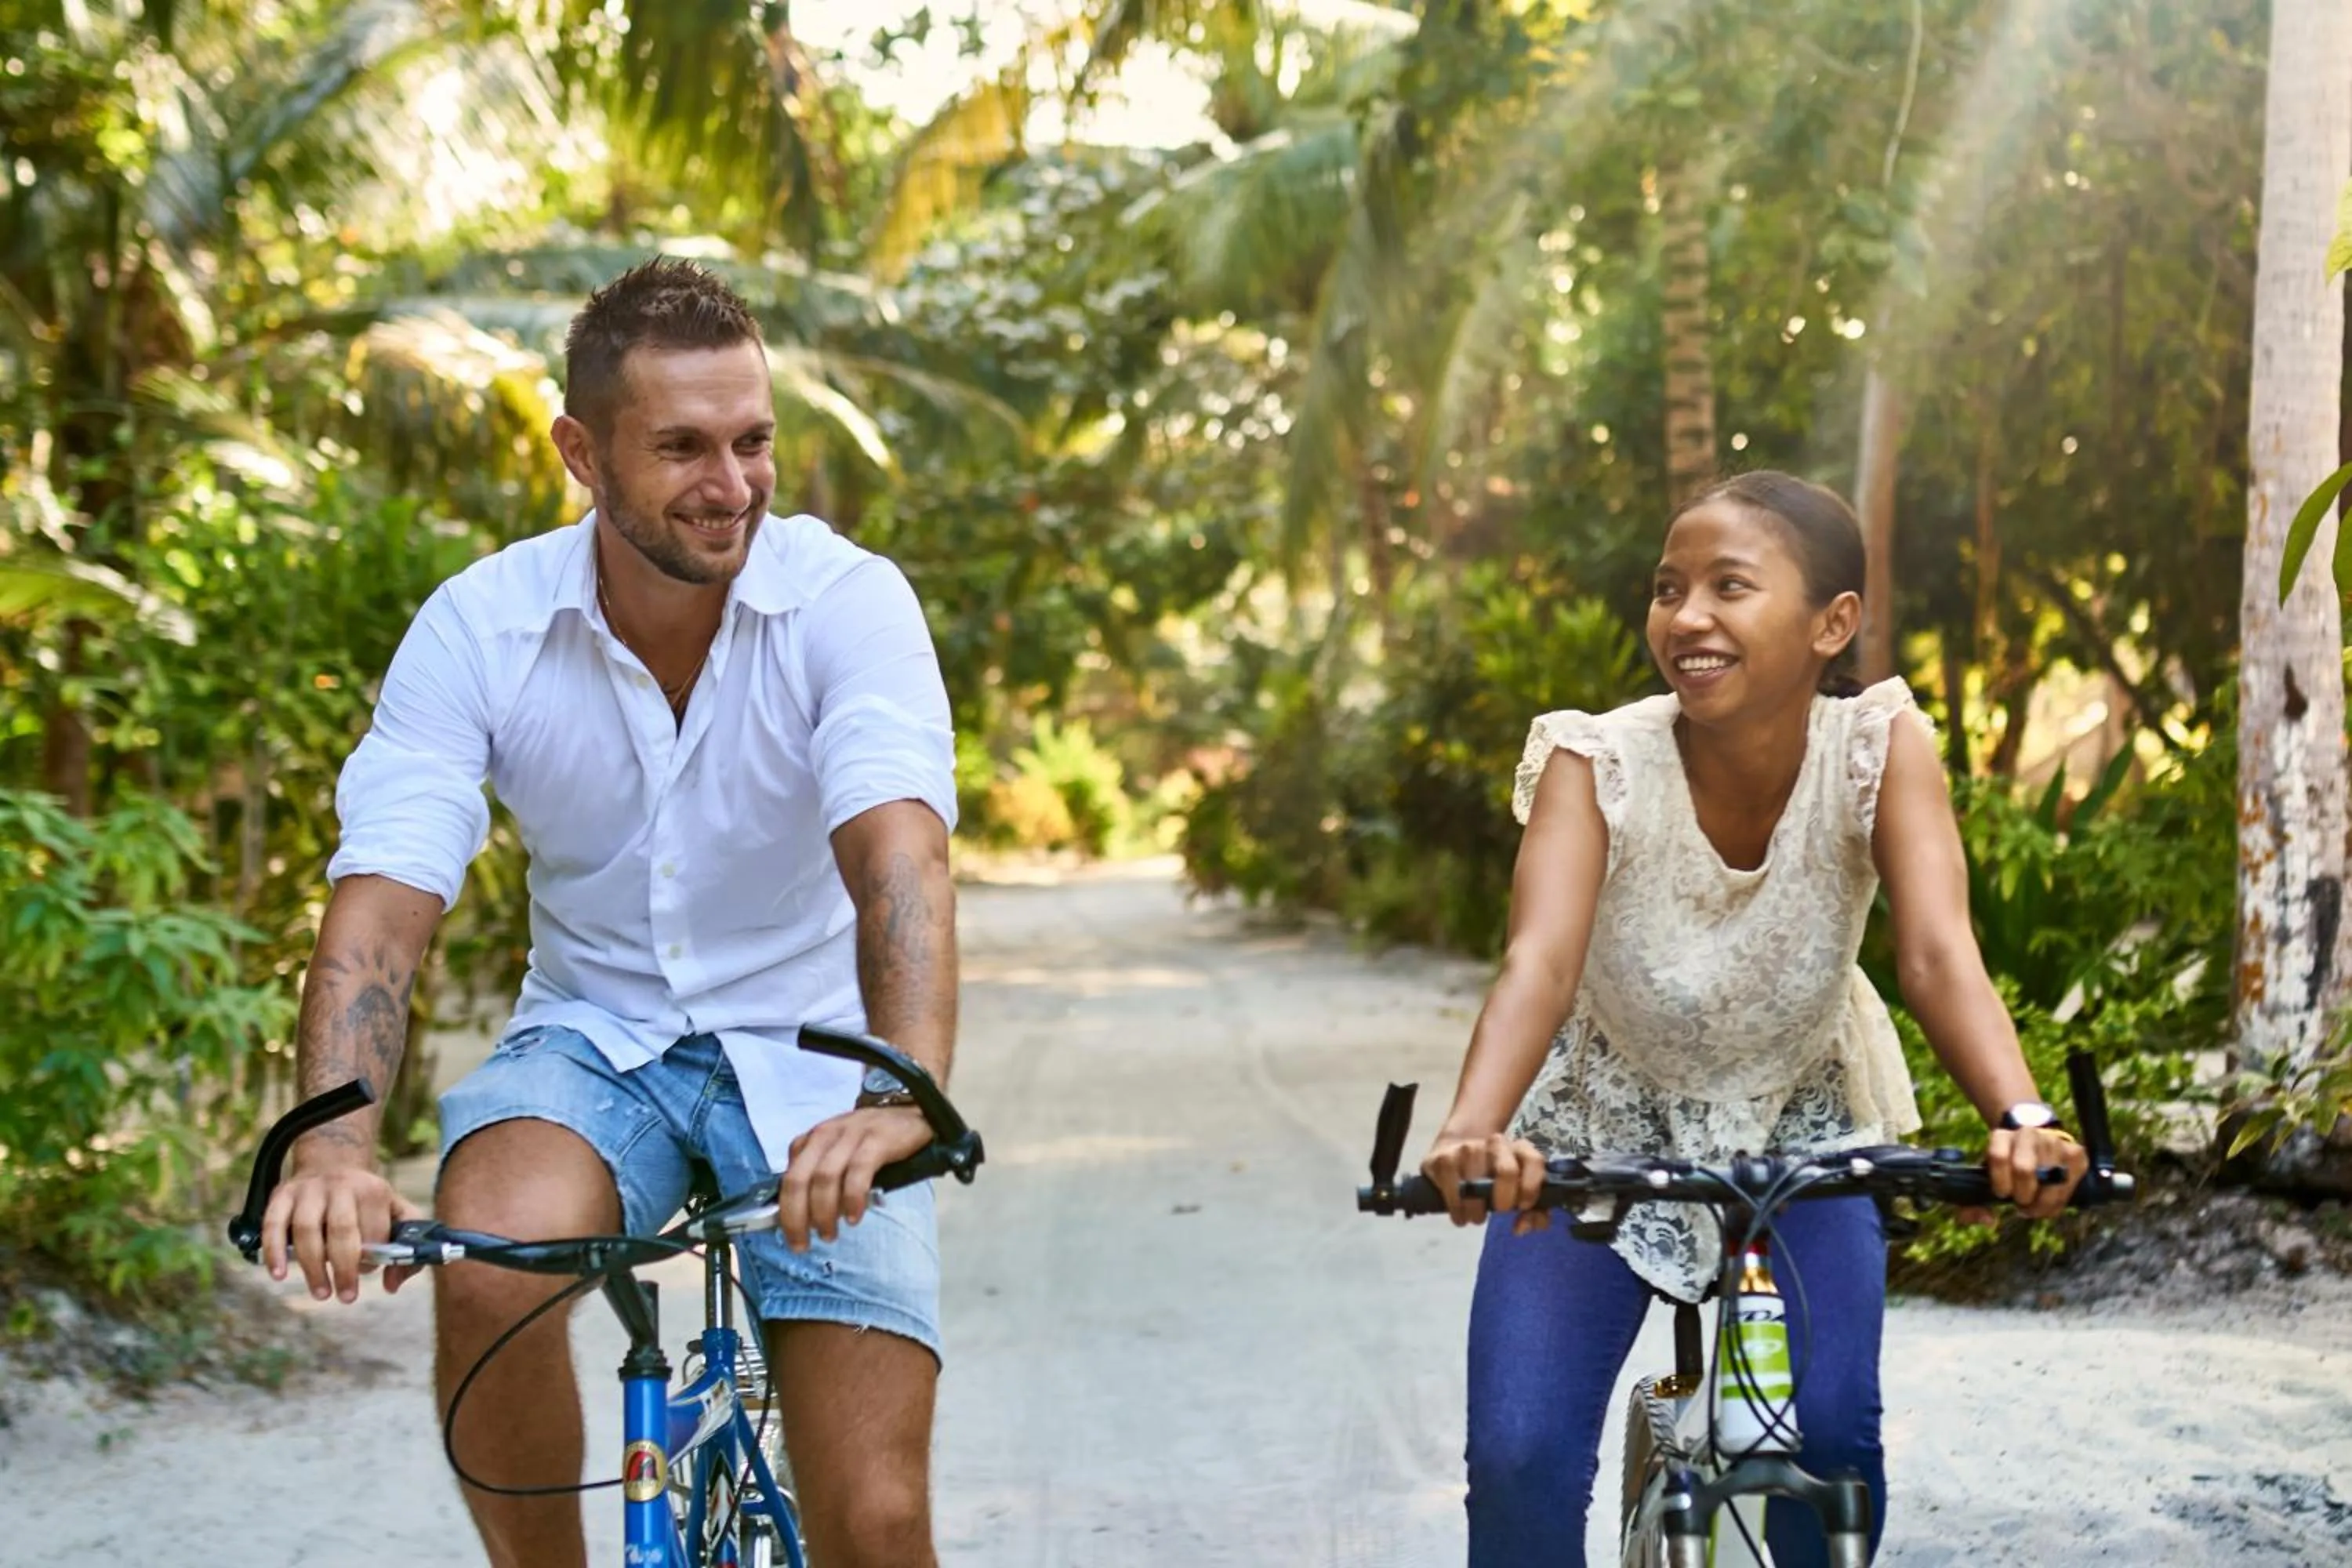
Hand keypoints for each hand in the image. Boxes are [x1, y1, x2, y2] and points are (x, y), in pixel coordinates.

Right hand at [261, 1154, 424, 1302]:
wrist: (331, 1163)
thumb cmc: (364, 1200)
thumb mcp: (395, 1210)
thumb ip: (405, 1246)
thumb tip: (391, 1286)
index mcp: (372, 1190)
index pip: (374, 1230)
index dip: (372, 1256)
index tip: (369, 1271)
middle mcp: (341, 1186)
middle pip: (341, 1230)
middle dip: (345, 1268)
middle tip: (347, 1296)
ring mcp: (308, 1189)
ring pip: (306, 1229)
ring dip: (312, 1266)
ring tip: (321, 1293)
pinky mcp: (282, 1194)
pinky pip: (273, 1224)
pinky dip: (274, 1250)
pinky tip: (278, 1274)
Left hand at [776, 1105, 930, 1251]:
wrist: (912, 1114)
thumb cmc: (872, 1142)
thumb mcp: (838, 1154)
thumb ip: (819, 1178)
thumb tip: (804, 1218)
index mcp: (812, 1140)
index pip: (787, 1179)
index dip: (784, 1213)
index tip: (790, 1238)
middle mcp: (825, 1135)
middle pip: (798, 1180)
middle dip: (795, 1217)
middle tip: (802, 1244)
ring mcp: (850, 1135)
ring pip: (824, 1178)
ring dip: (823, 1212)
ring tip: (829, 1234)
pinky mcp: (876, 1139)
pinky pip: (858, 1172)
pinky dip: (852, 1198)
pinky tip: (853, 1217)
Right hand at [1421, 1128, 1551, 1232]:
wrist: (1456, 1156)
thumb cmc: (1494, 1181)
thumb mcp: (1519, 1193)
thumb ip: (1534, 1214)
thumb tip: (1521, 1227)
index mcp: (1520, 1149)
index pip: (1534, 1162)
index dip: (1531, 1188)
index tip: (1523, 1207)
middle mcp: (1496, 1143)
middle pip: (1507, 1171)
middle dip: (1505, 1200)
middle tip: (1499, 1211)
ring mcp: (1468, 1148)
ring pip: (1476, 1184)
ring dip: (1477, 1210)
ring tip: (1475, 1217)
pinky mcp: (1444, 1157)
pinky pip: (1452, 1188)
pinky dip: (1457, 1208)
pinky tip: (1459, 1215)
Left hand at [1983, 1124, 2088, 1221]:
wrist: (2037, 1148)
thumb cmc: (2007, 1168)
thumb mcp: (1987, 1177)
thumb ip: (1975, 1201)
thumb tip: (1989, 1220)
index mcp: (2002, 1136)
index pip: (1998, 1156)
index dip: (2000, 1181)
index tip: (2002, 1195)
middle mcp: (2028, 1134)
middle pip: (2024, 1169)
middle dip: (2023, 1195)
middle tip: (2021, 1204)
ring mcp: (2054, 1142)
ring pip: (2050, 1181)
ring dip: (2042, 1204)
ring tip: (2035, 1208)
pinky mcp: (2076, 1153)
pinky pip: (2068, 1186)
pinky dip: (2058, 1203)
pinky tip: (2050, 1204)